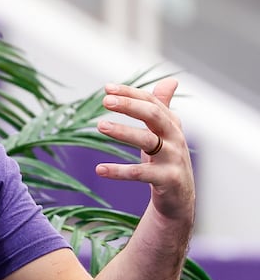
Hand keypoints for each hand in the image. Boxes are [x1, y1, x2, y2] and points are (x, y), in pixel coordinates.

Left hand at [95, 78, 194, 221]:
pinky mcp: (167, 180)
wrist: (180, 199)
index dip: (130, 93)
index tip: (107, 88)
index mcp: (171, 125)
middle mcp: (175, 138)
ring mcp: (173, 159)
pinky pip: (140, 173)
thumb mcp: (164, 133)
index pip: (152, 102)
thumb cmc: (167, 160)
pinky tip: (99, 169)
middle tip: (105, 101)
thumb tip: (171, 80)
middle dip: (130, 105)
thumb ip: (163, 107)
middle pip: (154, 115)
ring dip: (123, 132)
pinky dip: (119, 171)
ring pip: (147, 141)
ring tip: (99, 125)